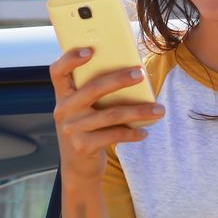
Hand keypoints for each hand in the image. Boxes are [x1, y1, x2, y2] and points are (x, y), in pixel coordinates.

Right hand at [49, 47, 164, 180]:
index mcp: (63, 95)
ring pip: (111, 114)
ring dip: (139, 111)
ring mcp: (72, 129)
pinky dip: (133, 133)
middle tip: (141, 73)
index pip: (58, 71)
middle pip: (93, 89)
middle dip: (119, 79)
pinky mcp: (83, 146)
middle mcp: (63, 110)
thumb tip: (132, 71)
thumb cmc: (88, 127)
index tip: (91, 50)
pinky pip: (114, 135)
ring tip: (159, 110)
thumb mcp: (83, 109)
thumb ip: (95, 92)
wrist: (79, 166)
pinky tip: (145, 131)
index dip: (70, 59)